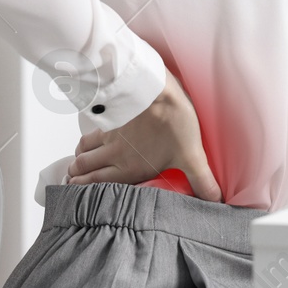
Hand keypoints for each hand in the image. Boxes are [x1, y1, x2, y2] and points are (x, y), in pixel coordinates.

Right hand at [65, 68, 221, 200]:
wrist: (152, 87)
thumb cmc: (170, 121)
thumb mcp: (191, 155)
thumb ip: (201, 180)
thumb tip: (216, 200)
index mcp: (129, 169)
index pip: (99, 186)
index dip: (85, 191)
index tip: (76, 195)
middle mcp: (114, 155)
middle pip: (86, 168)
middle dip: (76, 177)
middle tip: (71, 181)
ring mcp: (109, 135)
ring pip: (84, 150)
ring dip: (78, 159)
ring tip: (75, 165)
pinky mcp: (110, 116)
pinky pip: (91, 131)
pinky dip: (85, 139)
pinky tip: (87, 138)